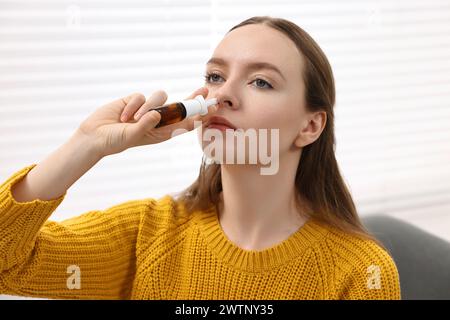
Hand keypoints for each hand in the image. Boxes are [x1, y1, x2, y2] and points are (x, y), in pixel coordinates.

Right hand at [76, 87, 216, 157]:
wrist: (95, 136)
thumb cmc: (115, 141)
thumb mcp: (132, 136)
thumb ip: (145, 125)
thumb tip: (158, 113)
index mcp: (163, 132)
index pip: (185, 123)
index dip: (198, 115)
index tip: (210, 109)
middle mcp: (158, 120)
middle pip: (180, 106)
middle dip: (192, 98)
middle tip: (204, 89)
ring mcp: (147, 109)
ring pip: (160, 97)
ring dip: (147, 107)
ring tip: (133, 120)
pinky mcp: (135, 100)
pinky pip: (141, 96)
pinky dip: (133, 106)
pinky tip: (123, 117)